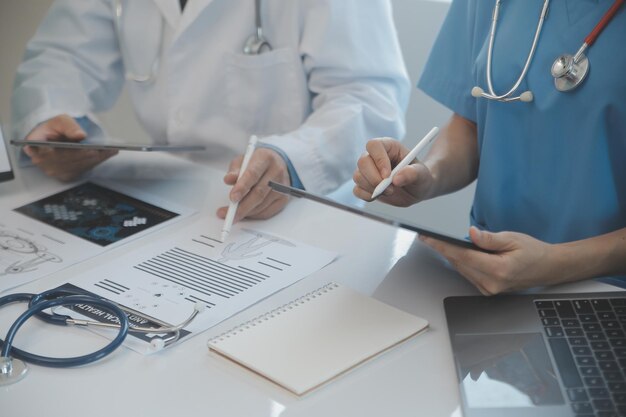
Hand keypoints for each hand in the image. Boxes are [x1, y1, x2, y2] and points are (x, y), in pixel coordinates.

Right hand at [24, 115, 116, 180]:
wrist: (52, 137)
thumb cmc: (55, 128)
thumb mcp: (60, 121)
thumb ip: (69, 126)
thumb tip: (80, 135)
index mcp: (34, 145)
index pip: (53, 152)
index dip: (73, 152)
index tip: (90, 149)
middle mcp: (41, 162)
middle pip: (69, 161)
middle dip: (89, 155)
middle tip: (107, 149)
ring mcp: (53, 171)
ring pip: (78, 166)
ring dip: (96, 160)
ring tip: (111, 151)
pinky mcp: (64, 176)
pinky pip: (82, 170)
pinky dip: (95, 162)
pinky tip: (106, 155)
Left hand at [217, 148, 289, 221]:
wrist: (276, 164)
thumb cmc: (256, 163)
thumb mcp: (242, 161)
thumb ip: (235, 170)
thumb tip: (228, 179)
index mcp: (265, 158)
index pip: (253, 174)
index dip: (242, 187)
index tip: (232, 198)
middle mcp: (276, 171)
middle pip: (259, 193)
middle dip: (242, 206)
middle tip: (228, 214)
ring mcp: (282, 186)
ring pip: (262, 204)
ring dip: (246, 212)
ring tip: (232, 214)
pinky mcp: (284, 198)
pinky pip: (267, 212)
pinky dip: (254, 215)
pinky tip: (246, 213)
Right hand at [352, 137, 434, 206]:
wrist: (416, 189)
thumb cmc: (420, 177)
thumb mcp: (422, 174)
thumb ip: (412, 174)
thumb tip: (397, 179)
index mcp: (388, 147)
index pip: (374, 145)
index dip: (379, 159)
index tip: (387, 175)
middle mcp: (374, 156)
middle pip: (362, 162)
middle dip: (374, 178)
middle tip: (390, 188)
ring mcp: (367, 170)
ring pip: (358, 177)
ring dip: (373, 188)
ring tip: (390, 191)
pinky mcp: (364, 184)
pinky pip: (357, 190)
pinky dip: (367, 196)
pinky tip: (381, 196)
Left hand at [420, 226, 557, 294]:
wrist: (547, 268)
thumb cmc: (533, 252)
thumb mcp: (512, 238)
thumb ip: (489, 238)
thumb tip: (470, 234)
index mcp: (498, 270)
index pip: (462, 256)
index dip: (442, 246)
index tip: (428, 238)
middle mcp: (491, 283)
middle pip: (459, 264)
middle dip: (442, 249)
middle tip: (427, 237)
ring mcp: (489, 289)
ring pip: (461, 269)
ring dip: (450, 256)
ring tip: (437, 242)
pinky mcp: (487, 290)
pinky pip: (468, 274)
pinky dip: (461, 262)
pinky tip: (455, 252)